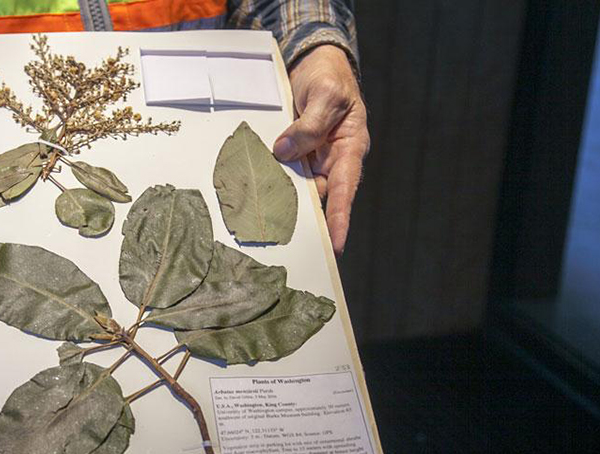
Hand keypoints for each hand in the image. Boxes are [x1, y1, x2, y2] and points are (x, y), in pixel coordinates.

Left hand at [275, 45, 369, 254]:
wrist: (313, 63)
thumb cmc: (329, 77)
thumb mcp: (325, 95)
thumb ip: (309, 125)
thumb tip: (283, 151)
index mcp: (349, 149)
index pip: (345, 188)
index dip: (340, 218)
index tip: (336, 244)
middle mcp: (329, 160)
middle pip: (317, 195)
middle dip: (303, 217)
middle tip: (286, 238)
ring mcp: (309, 158)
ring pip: (295, 185)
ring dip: (279, 196)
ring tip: (262, 216)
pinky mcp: (290, 153)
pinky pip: (279, 170)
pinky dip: (267, 177)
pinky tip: (250, 187)